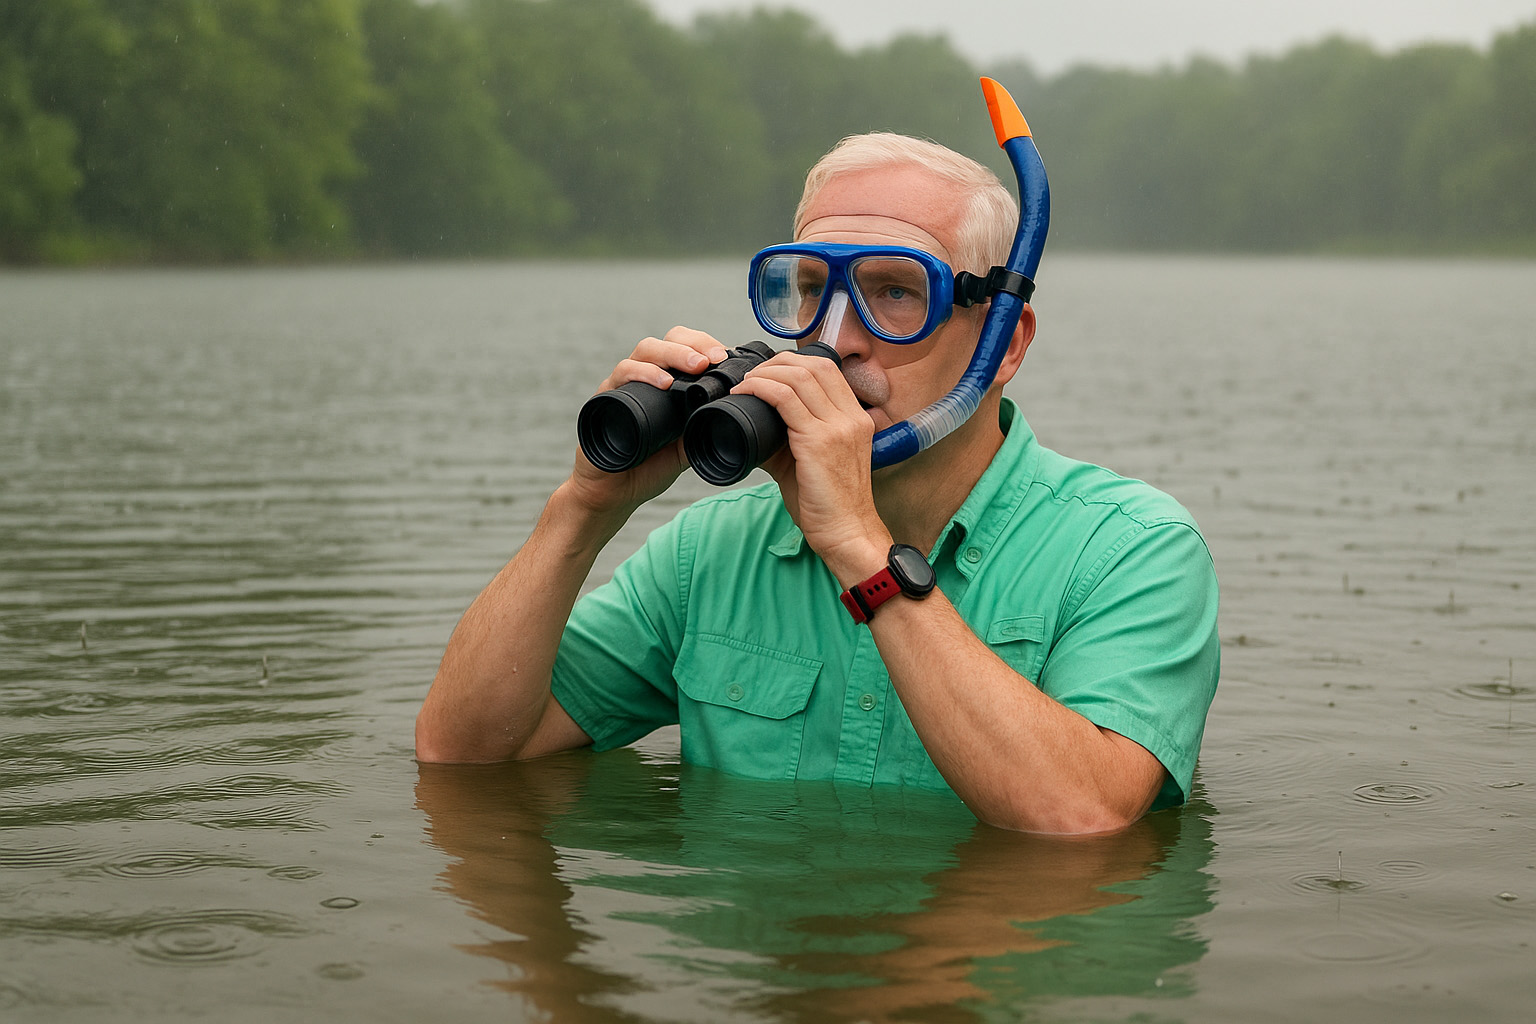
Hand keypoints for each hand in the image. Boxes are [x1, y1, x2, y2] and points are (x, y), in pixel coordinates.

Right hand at [566, 327, 727, 516]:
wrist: (613, 492)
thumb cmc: (648, 467)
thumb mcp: (686, 447)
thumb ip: (704, 429)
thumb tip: (734, 417)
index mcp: (667, 382)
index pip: (686, 346)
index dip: (705, 344)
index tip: (725, 356)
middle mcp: (644, 377)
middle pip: (667, 340)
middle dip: (693, 344)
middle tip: (714, 358)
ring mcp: (624, 385)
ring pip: (645, 350)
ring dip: (673, 354)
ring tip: (696, 366)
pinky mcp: (605, 398)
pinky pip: (622, 376)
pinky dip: (643, 373)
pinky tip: (663, 383)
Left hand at [731, 351, 890, 580]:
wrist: (846, 533)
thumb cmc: (830, 505)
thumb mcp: (813, 462)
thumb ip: (790, 439)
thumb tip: (755, 425)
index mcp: (856, 419)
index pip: (828, 369)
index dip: (794, 363)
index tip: (770, 372)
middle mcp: (851, 417)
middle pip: (815, 365)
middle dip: (778, 362)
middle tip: (753, 375)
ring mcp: (838, 427)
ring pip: (799, 377)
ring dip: (766, 374)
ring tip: (746, 384)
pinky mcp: (819, 441)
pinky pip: (785, 399)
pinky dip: (761, 389)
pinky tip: (746, 394)